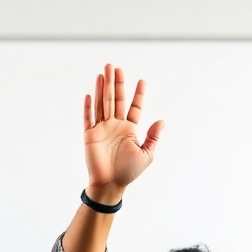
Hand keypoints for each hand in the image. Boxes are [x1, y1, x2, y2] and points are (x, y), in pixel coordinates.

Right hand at [83, 64, 162, 198]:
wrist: (110, 185)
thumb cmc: (128, 172)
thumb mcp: (146, 155)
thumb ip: (152, 138)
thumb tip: (161, 121)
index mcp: (129, 129)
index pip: (134, 108)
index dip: (138, 95)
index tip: (142, 81)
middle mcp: (115, 126)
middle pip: (115, 100)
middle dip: (116, 83)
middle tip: (115, 66)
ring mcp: (102, 129)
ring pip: (102, 104)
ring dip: (102, 88)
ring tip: (104, 72)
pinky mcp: (90, 135)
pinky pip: (89, 118)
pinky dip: (89, 107)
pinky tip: (90, 94)